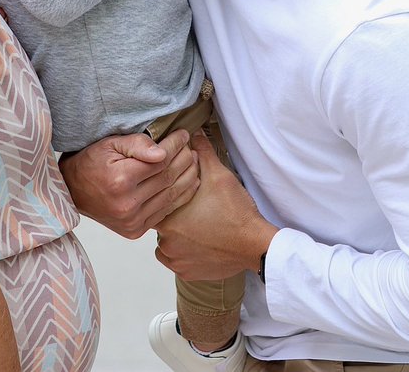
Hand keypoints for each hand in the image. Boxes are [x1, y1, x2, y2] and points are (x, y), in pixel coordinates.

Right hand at [59, 130, 199, 238]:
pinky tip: (189, 183)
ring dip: (188, 177)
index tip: (184, 134)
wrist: (73, 191)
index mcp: (121, 180)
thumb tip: (162, 152)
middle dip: (184, 159)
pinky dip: (180, 196)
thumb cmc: (91, 163)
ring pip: (171, 196)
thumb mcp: (110, 144)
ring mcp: (132, 221)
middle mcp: (127, 204)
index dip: (176, 146)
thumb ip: (137, 144)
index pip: (161, 161)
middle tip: (191, 146)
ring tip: (194, 162)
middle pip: (168, 178)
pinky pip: (165, 211)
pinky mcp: (135, 230)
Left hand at [155, 133, 278, 280]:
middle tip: (194, 212)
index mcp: (167, 217)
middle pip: (161, 225)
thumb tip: (194, 133)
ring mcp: (176, 260)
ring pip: (167, 245)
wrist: (254, 244)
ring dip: (178, 237)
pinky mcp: (187, 273)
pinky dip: (186, 254)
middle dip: (174, 217)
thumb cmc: (235, 212)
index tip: (179, 197)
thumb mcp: (219, 175)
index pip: (154, 204)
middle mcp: (166, 242)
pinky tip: (201, 243)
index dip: (166, 198)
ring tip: (198, 228)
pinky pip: (178, 262)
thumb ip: (202, 153)